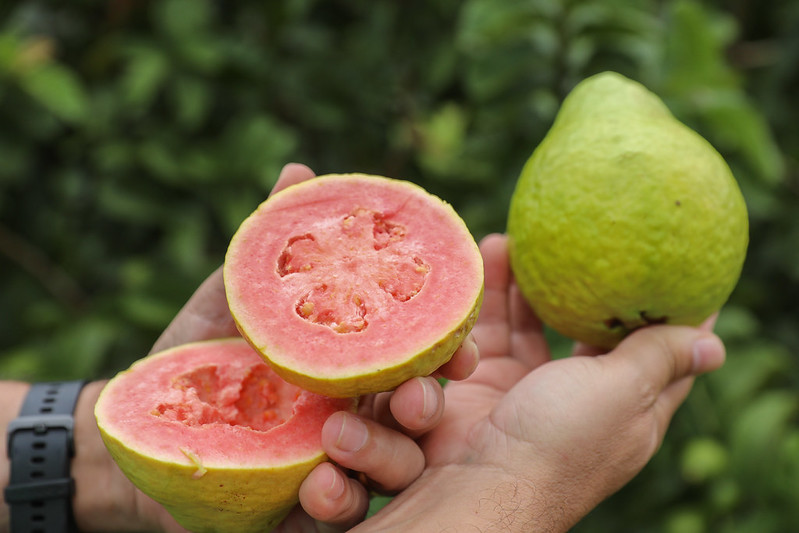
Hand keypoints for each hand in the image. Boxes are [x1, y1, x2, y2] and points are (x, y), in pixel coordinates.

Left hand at [72, 163, 477, 532]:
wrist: (141, 425)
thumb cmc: (196, 356)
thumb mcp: (233, 299)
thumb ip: (270, 245)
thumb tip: (299, 168)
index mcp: (353, 369)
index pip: (415, 361)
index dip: (447, 354)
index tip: (463, 347)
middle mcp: (354, 418)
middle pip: (412, 419)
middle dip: (425, 408)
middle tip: (420, 396)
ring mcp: (330, 467)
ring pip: (382, 472)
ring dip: (380, 457)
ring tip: (342, 439)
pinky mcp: (296, 514)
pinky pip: (327, 519)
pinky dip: (330, 506)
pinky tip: (313, 489)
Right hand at [354, 233, 725, 531]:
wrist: (477, 481)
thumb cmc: (561, 439)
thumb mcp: (623, 393)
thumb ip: (660, 358)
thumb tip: (716, 344)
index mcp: (629, 408)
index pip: (661, 354)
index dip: (670, 314)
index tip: (672, 269)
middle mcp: (582, 398)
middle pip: (587, 329)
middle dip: (582, 286)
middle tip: (579, 240)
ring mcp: (532, 390)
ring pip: (534, 322)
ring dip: (527, 283)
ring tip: (519, 239)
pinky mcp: (489, 382)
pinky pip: (493, 330)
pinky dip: (492, 297)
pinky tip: (491, 259)